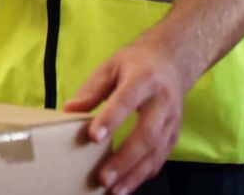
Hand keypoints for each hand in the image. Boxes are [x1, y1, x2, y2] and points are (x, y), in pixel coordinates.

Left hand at [63, 41, 187, 194]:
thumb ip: (91, 89)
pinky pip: (161, 158)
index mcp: (144, 79)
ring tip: (113, 190)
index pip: (127, 100)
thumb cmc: (135, 64)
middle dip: (124, 159)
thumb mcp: (110, 66)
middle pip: (146, 134)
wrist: (172, 62)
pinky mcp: (174, 134)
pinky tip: (127, 186)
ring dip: (134, 175)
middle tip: (103, 177)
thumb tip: (69, 109)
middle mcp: (162, 102)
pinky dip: (144, 175)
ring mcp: (172, 121)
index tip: (93, 137)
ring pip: (156, 152)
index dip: (111, 119)